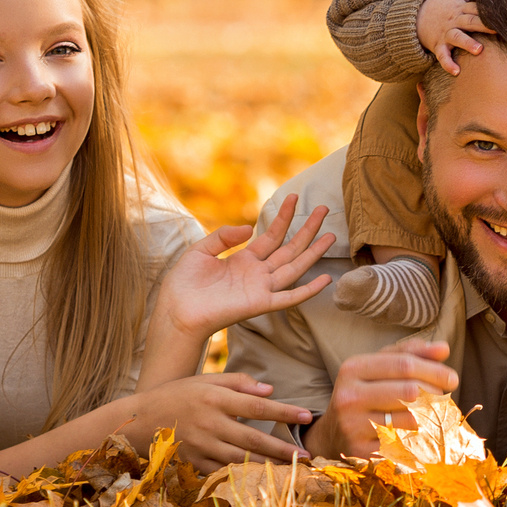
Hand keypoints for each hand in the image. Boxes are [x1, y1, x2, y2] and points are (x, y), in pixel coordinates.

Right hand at [113, 373, 314, 468]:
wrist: (139, 420)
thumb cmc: (177, 394)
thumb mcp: (205, 380)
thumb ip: (238, 382)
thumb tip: (270, 389)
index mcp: (215, 398)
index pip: (258, 406)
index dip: (284, 412)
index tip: (307, 416)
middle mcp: (210, 423)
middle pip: (254, 438)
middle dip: (283, 448)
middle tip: (307, 455)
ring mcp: (201, 445)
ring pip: (241, 459)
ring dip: (268, 465)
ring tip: (291, 470)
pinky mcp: (194, 463)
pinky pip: (223, 471)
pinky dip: (243, 475)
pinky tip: (261, 479)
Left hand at [152, 195, 335, 340]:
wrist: (176, 310)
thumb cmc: (184, 283)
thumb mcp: (201, 250)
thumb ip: (224, 236)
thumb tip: (250, 228)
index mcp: (244, 259)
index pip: (271, 235)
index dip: (283, 216)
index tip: (294, 197)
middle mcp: (257, 273)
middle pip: (289, 248)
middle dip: (307, 229)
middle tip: (324, 209)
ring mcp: (261, 288)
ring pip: (294, 267)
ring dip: (313, 252)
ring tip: (331, 235)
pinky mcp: (260, 303)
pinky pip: (289, 297)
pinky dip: (307, 290)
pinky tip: (324, 279)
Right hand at [314, 339, 458, 457]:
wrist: (332, 434)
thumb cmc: (363, 394)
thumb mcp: (378, 368)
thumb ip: (409, 354)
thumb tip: (443, 349)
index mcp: (353, 368)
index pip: (404, 364)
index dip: (434, 370)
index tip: (453, 378)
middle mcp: (349, 396)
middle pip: (409, 391)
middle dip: (435, 393)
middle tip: (446, 397)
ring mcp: (353, 425)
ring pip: (410, 419)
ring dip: (428, 417)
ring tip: (431, 414)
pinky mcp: (360, 450)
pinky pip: (403, 443)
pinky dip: (417, 438)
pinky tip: (419, 434)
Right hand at [416, 0, 490, 73]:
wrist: (415, 15)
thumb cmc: (442, 8)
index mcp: (461, 8)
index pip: (476, 8)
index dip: (488, 11)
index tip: (502, 15)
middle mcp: (454, 21)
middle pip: (470, 21)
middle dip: (483, 25)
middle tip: (497, 30)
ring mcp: (446, 33)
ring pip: (457, 37)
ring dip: (467, 43)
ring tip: (479, 50)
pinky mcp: (438, 45)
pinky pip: (442, 56)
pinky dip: (448, 64)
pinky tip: (456, 72)